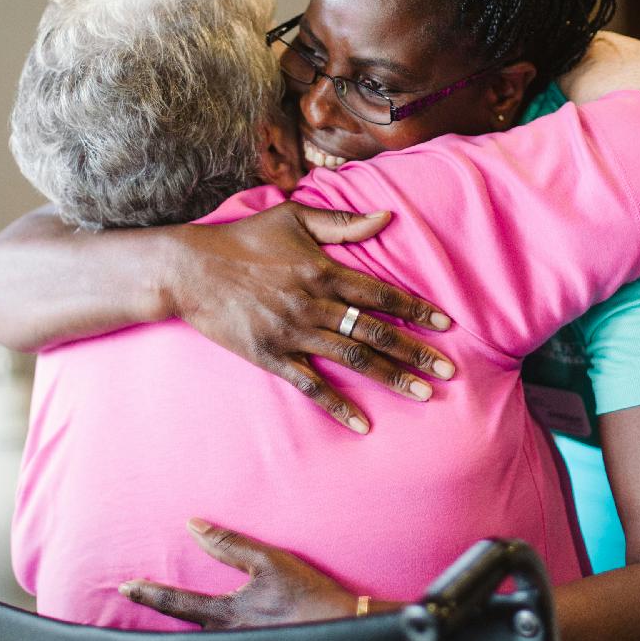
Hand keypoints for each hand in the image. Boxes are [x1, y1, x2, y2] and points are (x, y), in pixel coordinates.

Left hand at [119, 519, 367, 628]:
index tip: (126, 586)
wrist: (343, 627)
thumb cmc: (309, 594)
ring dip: (187, 629)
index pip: (176, 602)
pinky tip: (215, 635)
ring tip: (175, 617)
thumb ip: (229, 544)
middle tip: (140, 602)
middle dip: (162, 617)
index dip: (148, 592)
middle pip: (183, 629)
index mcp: (225, 614)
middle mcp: (226, 639)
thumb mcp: (269, 561)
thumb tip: (193, 526)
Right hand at [172, 202, 455, 433]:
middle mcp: (314, 304)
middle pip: (376, 332)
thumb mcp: (293, 218)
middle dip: (417, 352)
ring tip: (424, 394)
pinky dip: (338, 405)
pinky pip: (312, 385)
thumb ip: (342, 222)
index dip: (416, 310)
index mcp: (323, 271)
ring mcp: (293, 333)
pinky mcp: (272, 356)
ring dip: (392, 377)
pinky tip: (363, 423)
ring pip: (353, 359)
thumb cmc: (244, 239)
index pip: (381, 294)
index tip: (446, 325)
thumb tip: (387, 217)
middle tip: (450, 372)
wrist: (190, 270)